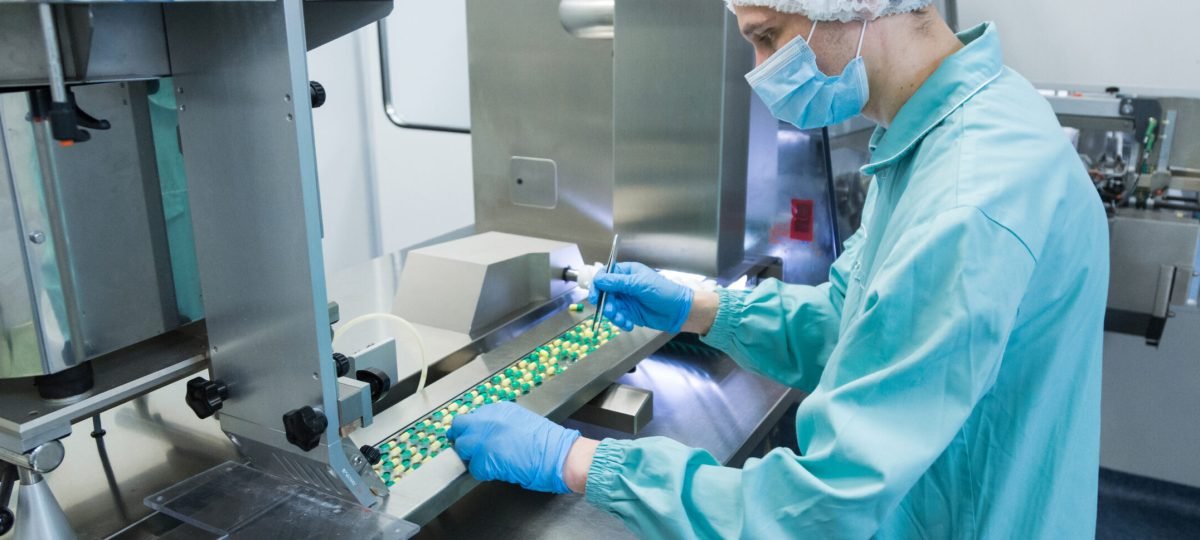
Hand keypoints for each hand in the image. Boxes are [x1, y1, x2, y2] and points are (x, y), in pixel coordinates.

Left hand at [448, 402, 580, 493]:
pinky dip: (482, 472)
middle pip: (460, 426)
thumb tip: (490, 431)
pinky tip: (496, 471)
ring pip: (462, 447)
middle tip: (472, 450)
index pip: (473, 416)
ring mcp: (485, 439)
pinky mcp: (484, 459)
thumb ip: (502, 422)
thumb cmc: (548, 441)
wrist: (557, 454)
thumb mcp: (523, 420)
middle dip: (463, 437)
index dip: (473, 428)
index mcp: (500, 409)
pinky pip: (473, 467)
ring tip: (486, 462)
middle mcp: (489, 420)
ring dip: (470, 455)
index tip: (476, 436)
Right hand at [588, 262, 692, 332]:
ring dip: (613, 315)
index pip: (605, 275)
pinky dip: (620, 322)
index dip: (598, 284)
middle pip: (604, 292)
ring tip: (622, 319)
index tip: (596, 295)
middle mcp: (624, 285)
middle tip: (610, 311)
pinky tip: (628, 324)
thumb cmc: (664, 292)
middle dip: (606, 303)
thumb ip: (618, 282)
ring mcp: (626, 299)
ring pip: (609, 306)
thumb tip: (599, 279)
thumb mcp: (639, 284)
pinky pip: (617, 317)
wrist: (678, 312)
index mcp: (627, 272)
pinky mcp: (629, 312)